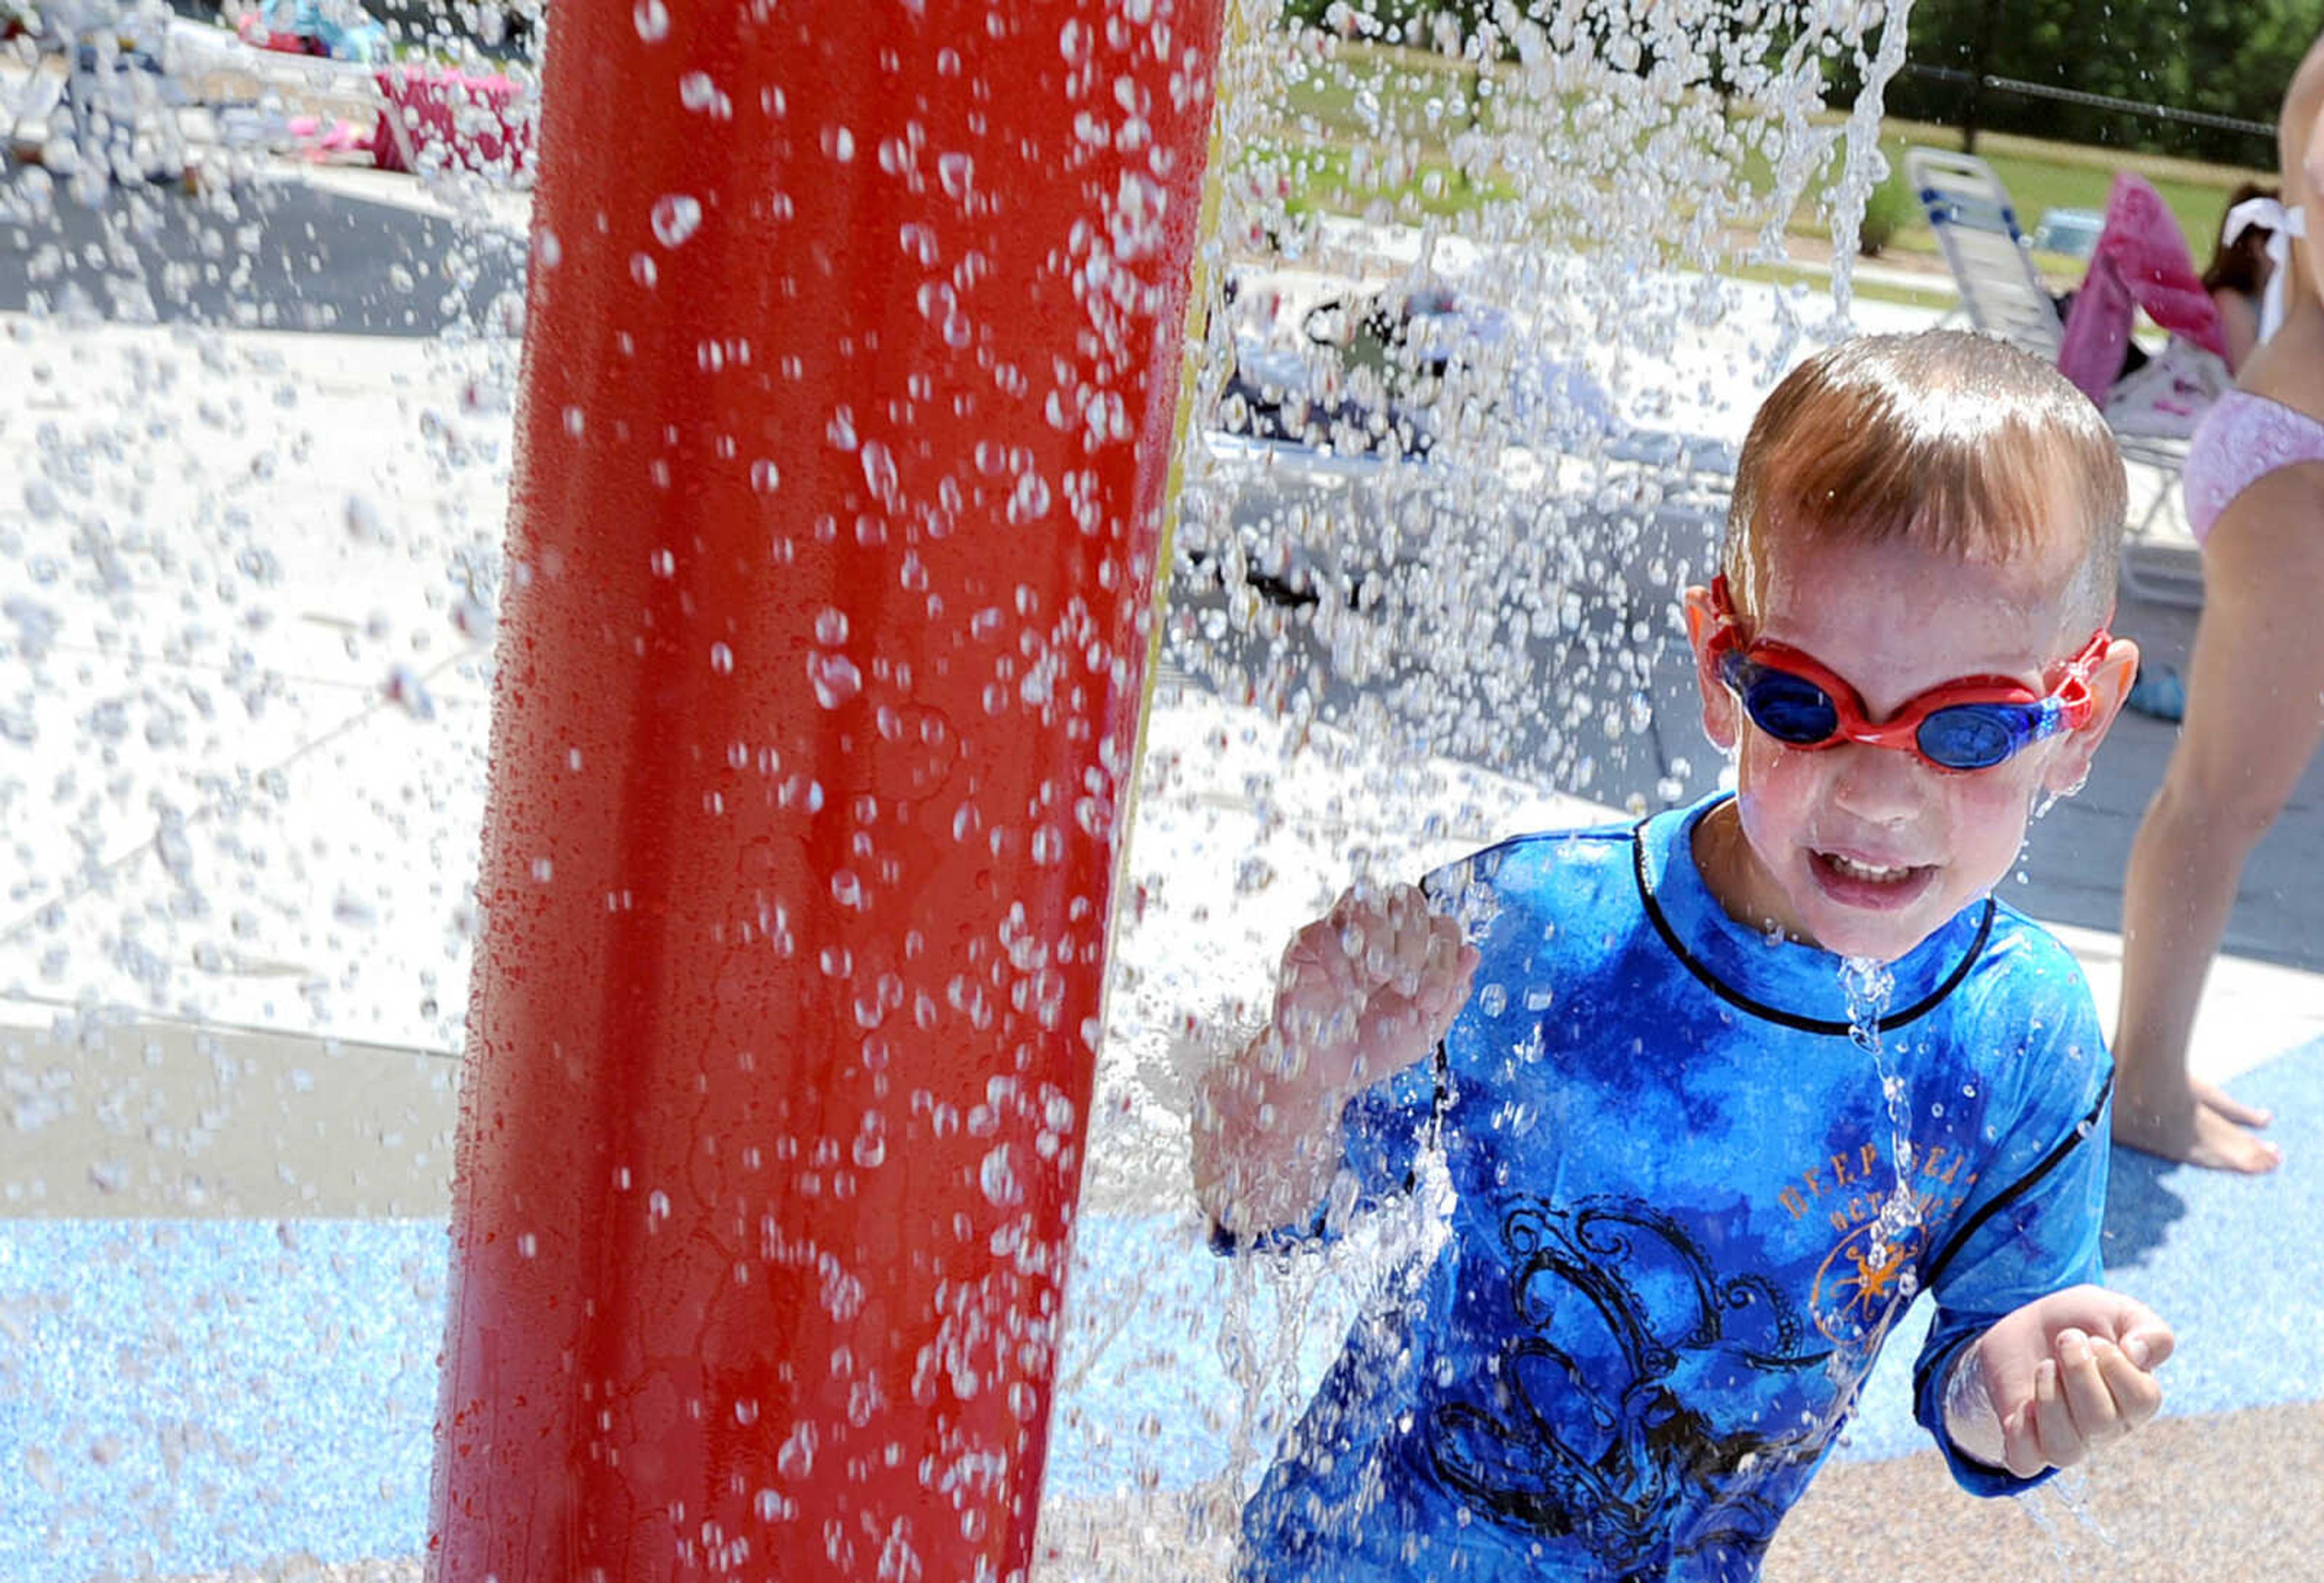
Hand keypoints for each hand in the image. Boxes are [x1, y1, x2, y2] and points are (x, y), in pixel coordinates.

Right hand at [1268, 881, 1479, 1110]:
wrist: (1327, 1075)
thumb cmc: (1375, 1048)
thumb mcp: (1424, 1029)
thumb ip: (1450, 995)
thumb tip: (1473, 954)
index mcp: (1415, 947)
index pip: (1442, 925)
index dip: (1443, 957)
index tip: (1430, 1001)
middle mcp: (1381, 930)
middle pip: (1407, 898)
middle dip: (1414, 943)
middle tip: (1405, 988)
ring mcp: (1342, 931)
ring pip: (1365, 900)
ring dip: (1380, 941)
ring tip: (1379, 980)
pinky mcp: (1306, 944)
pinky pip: (1324, 931)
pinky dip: (1342, 962)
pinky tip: (1350, 995)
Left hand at [1946, 1285, 2174, 1477]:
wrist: (2027, 1324)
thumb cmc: (2080, 1321)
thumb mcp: (2117, 1311)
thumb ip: (2149, 1331)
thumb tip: (2138, 1355)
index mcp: (2136, 1400)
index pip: (2142, 1400)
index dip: (2115, 1366)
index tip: (2095, 1339)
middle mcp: (2106, 1429)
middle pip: (2100, 1422)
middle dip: (2077, 1370)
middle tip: (2066, 1339)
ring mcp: (2068, 1439)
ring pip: (2064, 1449)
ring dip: (2048, 1399)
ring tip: (2044, 1365)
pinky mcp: (2026, 1442)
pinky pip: (2025, 1463)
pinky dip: (2020, 1436)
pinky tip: (2022, 1404)